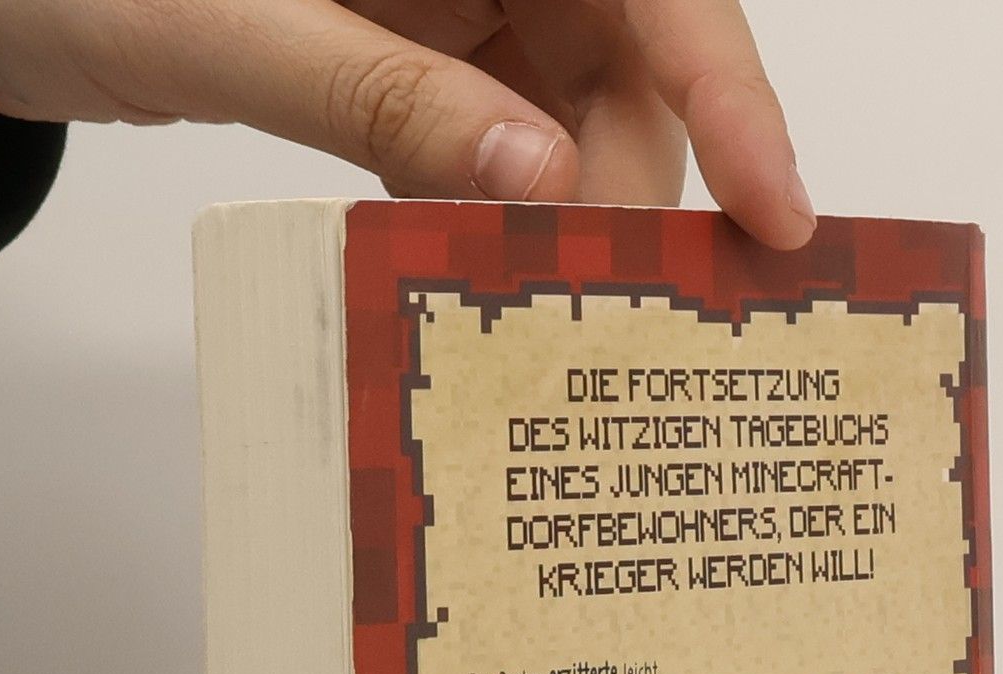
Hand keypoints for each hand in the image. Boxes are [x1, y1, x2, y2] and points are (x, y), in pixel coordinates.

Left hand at [0, 0, 815, 244]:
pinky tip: (481, 271)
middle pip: (625, 56)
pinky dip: (496, 211)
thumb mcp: (227, 25)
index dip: (727, 87)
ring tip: (546, 316)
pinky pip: (492, 138)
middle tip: (622, 315)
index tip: (775, 211)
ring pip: (569, 112)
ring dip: (566, 217)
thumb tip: (540, 185)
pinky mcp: (410, 53)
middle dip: (631, 187)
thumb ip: (382, 99)